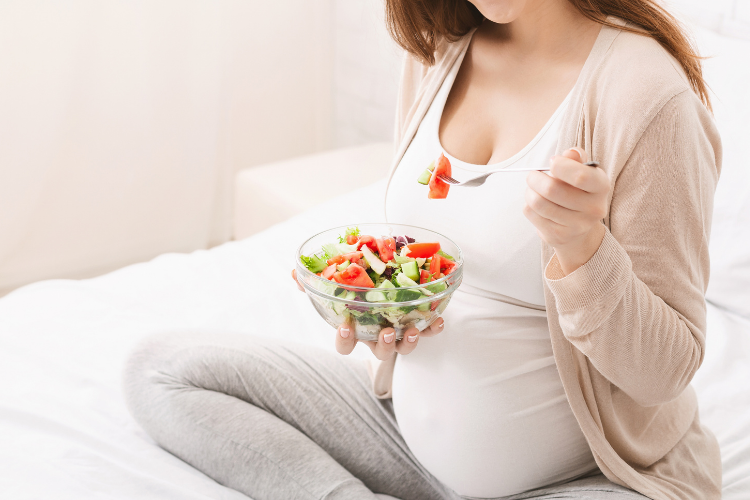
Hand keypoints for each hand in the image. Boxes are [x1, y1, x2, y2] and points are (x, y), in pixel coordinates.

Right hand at [291, 269, 444, 358]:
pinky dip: (432, 329)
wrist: (387, 280)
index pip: (345, 345)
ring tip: (410, 330)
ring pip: (402, 348)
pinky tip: (437, 320)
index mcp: (356, 329)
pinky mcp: (418, 325)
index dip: (345, 341)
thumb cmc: (356, 289)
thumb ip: (315, 281)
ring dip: (407, 342)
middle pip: (379, 352)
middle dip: (383, 345)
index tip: (346, 327)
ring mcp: (398, 334)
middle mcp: (376, 336)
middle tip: (386, 331)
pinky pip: (426, 332)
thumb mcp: (335, 284)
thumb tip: (295, 272)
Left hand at [523, 147, 608, 275]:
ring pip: (538, 203)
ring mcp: (576, 226)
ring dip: (529, 192)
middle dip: (535, 178)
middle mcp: (593, 209)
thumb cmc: (578, 191)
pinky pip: (532, 214)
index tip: (552, 162)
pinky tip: (535, 203)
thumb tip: (570, 153)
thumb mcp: (583, 172)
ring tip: (532, 189)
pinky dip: (528, 205)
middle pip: (552, 190)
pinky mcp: (558, 236)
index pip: (581, 176)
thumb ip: (576, 159)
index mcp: (602, 187)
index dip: (561, 166)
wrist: (579, 228)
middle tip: (532, 175)